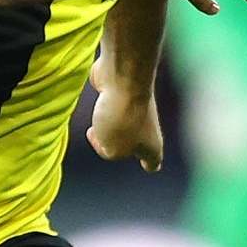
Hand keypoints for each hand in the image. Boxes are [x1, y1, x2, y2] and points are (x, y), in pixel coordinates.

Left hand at [87, 55, 164, 171]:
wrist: (123, 79)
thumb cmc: (121, 117)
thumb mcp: (113, 149)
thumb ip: (110, 153)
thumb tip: (105, 136)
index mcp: (151, 146)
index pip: (153, 162)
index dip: (150, 165)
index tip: (150, 167)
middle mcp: (147, 128)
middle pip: (133, 144)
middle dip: (117, 147)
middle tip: (105, 146)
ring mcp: (135, 109)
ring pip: (123, 124)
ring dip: (107, 128)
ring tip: (93, 129)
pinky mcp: (121, 93)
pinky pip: (112, 105)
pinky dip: (103, 107)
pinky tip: (98, 106)